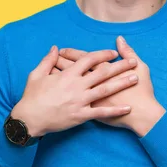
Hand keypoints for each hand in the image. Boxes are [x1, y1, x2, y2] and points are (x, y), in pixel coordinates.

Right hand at [11, 45, 138, 136]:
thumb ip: (48, 60)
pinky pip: (102, 112)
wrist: (30, 119)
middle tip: (133, 61)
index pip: (89, 60)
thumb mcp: (36, 74)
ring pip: (106, 90)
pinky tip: (128, 108)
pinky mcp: (81, 115)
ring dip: (122, 83)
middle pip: (102, 73)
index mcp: (67, 75)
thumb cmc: (32, 96)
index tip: (113, 52)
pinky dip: (115, 110)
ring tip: (135, 78)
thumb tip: (56, 48)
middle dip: (119, 66)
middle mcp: (77, 86)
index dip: (102, 54)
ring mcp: (80, 101)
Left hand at [57, 36, 165, 136]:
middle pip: (72, 70)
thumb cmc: (142, 92)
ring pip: (69, 85)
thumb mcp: (140, 67)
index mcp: (102, 71)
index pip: (82, 59)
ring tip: (51, 72)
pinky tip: (57, 94)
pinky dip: (64, 97)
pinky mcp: (89, 111)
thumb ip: (129, 52)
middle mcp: (93, 83)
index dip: (71, 54)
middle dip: (61, 63)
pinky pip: (72, 102)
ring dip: (60, 78)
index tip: (62, 50)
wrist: (142, 115)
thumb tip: (119, 40)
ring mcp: (89, 97)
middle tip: (52, 59)